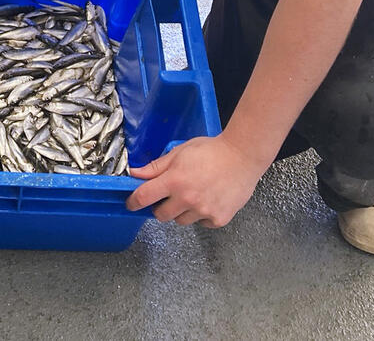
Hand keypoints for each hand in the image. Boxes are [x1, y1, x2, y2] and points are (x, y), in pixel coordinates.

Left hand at [124, 134, 265, 227]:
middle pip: (160, 215)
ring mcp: (204, 210)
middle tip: (169, 196)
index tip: (131, 203)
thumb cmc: (211, 151)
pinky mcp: (218, 219)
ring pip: (181, 221)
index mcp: (174, 181)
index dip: (133, 202)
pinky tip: (207, 199)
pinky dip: (200, 216)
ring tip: (193, 194)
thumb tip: (135, 173)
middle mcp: (187, 199)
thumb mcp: (179, 152)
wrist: (243, 156)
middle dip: (160, 207)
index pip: (144, 197)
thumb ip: (156, 167)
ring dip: (181, 211)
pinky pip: (201, 223)